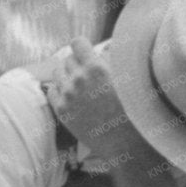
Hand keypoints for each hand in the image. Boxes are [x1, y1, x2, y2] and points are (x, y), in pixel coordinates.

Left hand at [47, 38, 149, 169]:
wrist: (126, 143)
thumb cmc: (134, 110)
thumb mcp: (129, 79)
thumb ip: (114, 59)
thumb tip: (103, 48)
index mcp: (97, 68)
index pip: (77, 43)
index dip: (83, 47)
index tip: (88, 52)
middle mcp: (78, 79)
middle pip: (67, 58)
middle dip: (77, 63)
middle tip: (88, 73)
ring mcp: (67, 96)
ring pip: (57, 72)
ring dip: (67, 75)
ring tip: (80, 84)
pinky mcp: (61, 110)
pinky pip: (52, 90)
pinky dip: (60, 90)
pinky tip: (73, 96)